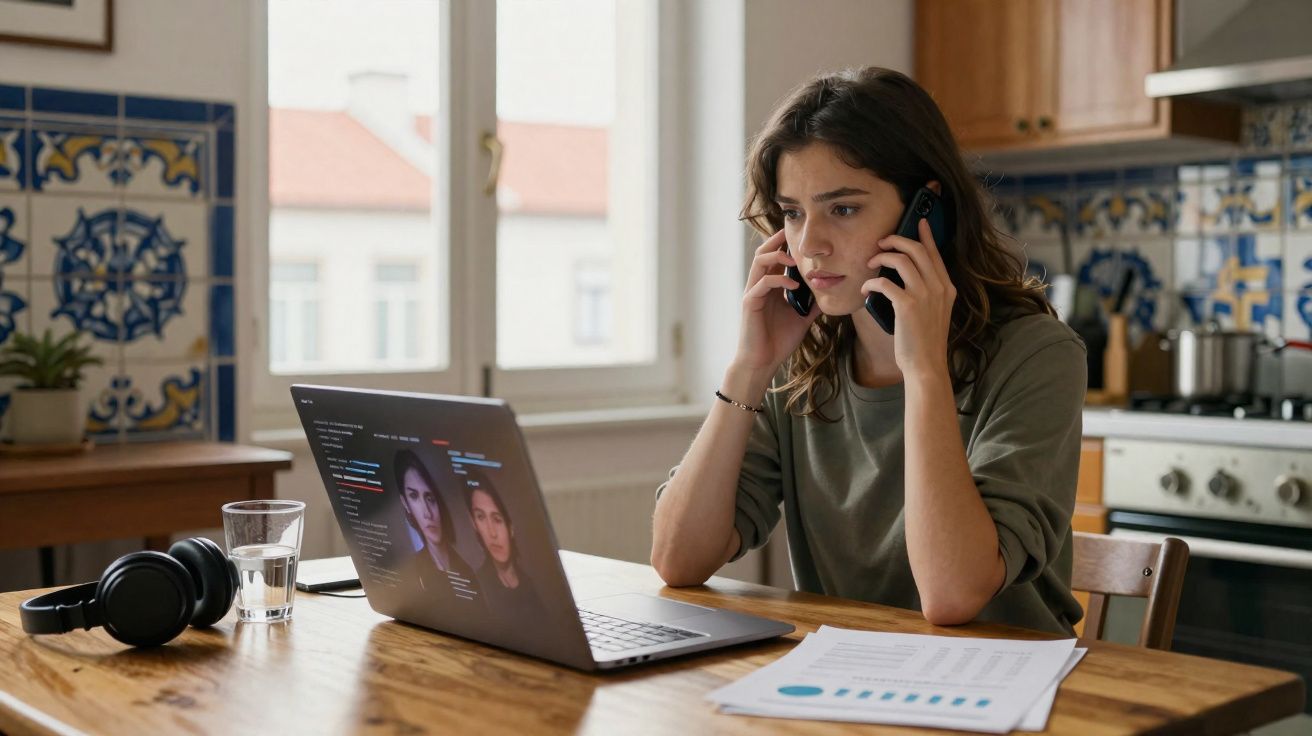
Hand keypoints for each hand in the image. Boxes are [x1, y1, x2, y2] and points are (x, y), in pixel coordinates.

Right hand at [732, 230, 820, 383]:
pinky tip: (794, 285)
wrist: (763, 362)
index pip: (774, 258)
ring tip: (795, 259)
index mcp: (769, 287)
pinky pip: (763, 283)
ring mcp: (753, 293)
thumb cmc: (778, 341)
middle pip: (763, 252)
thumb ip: (812, 304)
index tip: (800, 236)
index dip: (784, 244)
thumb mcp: (802, 318)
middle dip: (778, 240)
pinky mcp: (750, 303)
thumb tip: (831, 294)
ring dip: (777, 255)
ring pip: (759, 262)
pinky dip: (779, 280)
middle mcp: (759, 286)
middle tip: (794, 234)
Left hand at [861, 218, 955, 378]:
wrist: (926, 365)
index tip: (920, 222)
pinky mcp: (907, 305)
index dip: (925, 236)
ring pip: (900, 260)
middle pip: (916, 249)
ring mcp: (924, 295)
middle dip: (896, 241)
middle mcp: (939, 287)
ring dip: (880, 258)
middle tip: (881, 244)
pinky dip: (870, 283)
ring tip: (870, 265)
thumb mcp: (936, 313)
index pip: (935, 254)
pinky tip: (865, 289)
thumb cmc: (925, 342)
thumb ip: (929, 293)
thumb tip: (909, 277)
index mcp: (947, 288)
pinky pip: (884, 282)